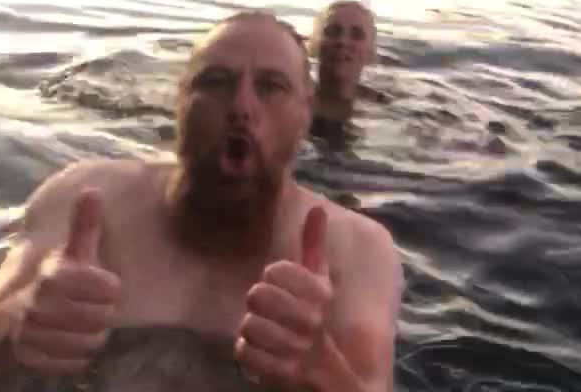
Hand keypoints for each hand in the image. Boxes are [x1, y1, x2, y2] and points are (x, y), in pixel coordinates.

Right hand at [12, 188, 119, 374]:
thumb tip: (93, 190)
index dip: (110, 289)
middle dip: (102, 315)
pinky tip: (68, 343)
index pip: (106, 287)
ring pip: (90, 343)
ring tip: (80, 325)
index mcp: (52, 275)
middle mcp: (37, 303)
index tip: (106, 286)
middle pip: (102, 319)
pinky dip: (76, 357)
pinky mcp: (28, 357)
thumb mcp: (72, 253)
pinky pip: (74, 364)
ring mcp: (30, 332)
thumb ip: (85, 225)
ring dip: (91, 336)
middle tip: (92, 308)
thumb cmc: (55, 282)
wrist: (6, 320)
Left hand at [236, 206, 333, 385]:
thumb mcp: (321, 285)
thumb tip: (317, 207)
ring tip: (266, 335)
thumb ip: (315, 248)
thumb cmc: (317, 324)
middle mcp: (313, 322)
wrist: (334, 378)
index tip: (282, 283)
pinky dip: (248, 354)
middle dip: (257, 303)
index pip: (278, 269)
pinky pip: (245, 354)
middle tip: (269, 311)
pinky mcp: (285, 375)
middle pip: (258, 295)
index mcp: (322, 295)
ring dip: (252, 332)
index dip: (273, 275)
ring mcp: (299, 350)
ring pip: (249, 326)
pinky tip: (261, 354)